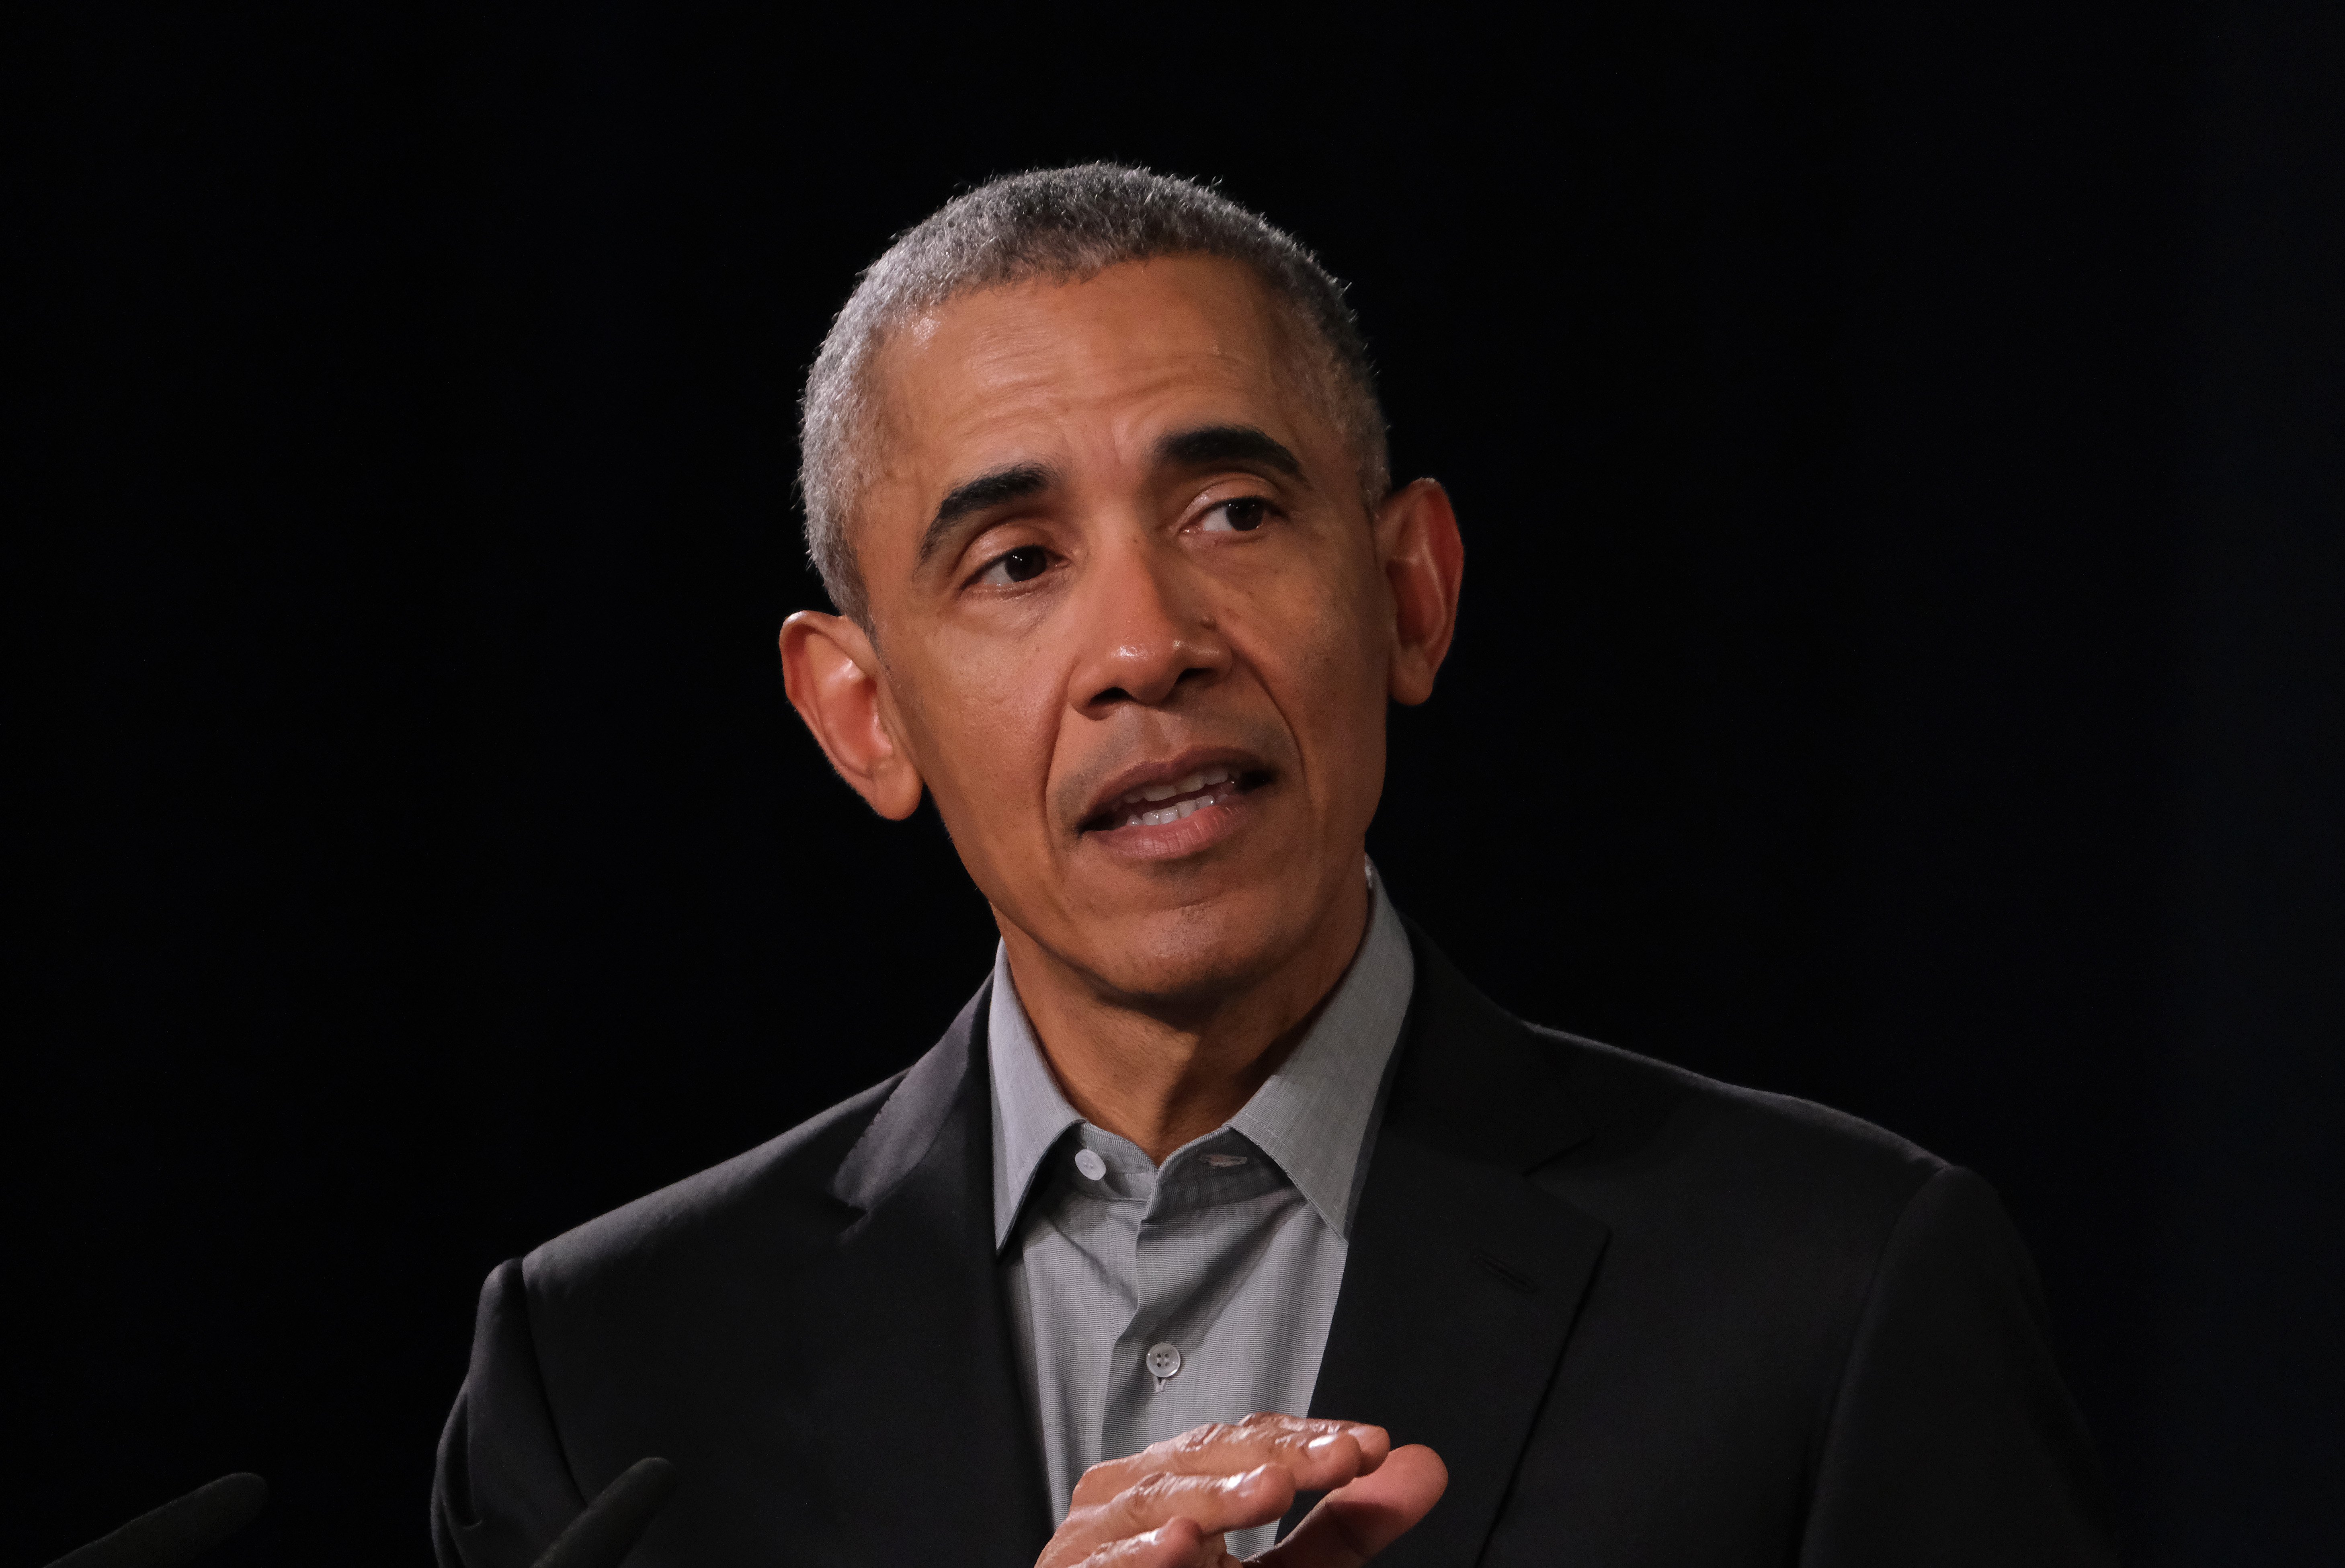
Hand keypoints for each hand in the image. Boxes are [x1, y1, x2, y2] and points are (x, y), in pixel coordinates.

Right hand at [1034, 1413, 1447, 1567]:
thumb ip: (1348, 1527)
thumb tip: (1425, 1467)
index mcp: (1182, 1482)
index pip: (1247, 1439)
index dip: (1307, 1439)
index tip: (1370, 1447)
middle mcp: (1132, 1496)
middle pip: (1205, 1455)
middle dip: (1276, 1455)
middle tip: (1339, 1457)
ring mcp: (1094, 1537)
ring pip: (1159, 1500)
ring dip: (1218, 1496)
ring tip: (1270, 1488)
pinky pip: (1108, 1564)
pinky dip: (1143, 1555)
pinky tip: (1180, 1544)